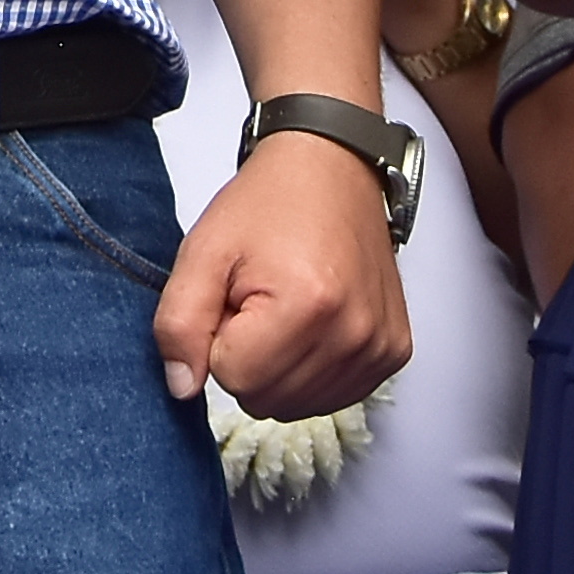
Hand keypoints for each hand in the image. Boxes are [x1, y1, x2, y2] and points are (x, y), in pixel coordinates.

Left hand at [157, 124, 409, 421]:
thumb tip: (181, 388)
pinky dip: (312, 371)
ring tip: (283, 309)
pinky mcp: (394, 353)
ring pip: (299, 406)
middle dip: (248, 357)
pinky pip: (334, 397)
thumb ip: (179, 323)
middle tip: (256, 301)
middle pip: (267, 400)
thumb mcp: (203, 251)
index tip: (233, 297)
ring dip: (279, 367)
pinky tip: (311, 324)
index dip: (219, 340)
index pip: (233, 378)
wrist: (332, 168)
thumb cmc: (268, 204)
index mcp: (306, 306)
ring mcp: (380, 347)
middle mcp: (354, 334)